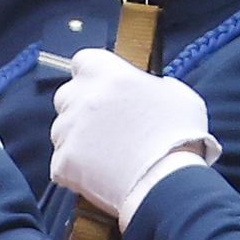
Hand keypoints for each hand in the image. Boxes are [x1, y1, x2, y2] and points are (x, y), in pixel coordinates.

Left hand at [50, 50, 216, 220]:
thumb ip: (151, 85)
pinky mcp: (61, 160)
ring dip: (78, 137)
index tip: (101, 84)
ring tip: (108, 151)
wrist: (165, 179)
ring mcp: (66, 130)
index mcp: (108, 74)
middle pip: (67, 95)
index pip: (83, 60)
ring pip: (62, 129)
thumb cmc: (178, 135)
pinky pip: (62, 160)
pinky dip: (76, 166)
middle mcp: (81, 98)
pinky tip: (102, 171)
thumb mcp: (177, 94)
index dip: (92, 73)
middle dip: (81, 106)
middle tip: (106, 123)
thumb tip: (146, 88)